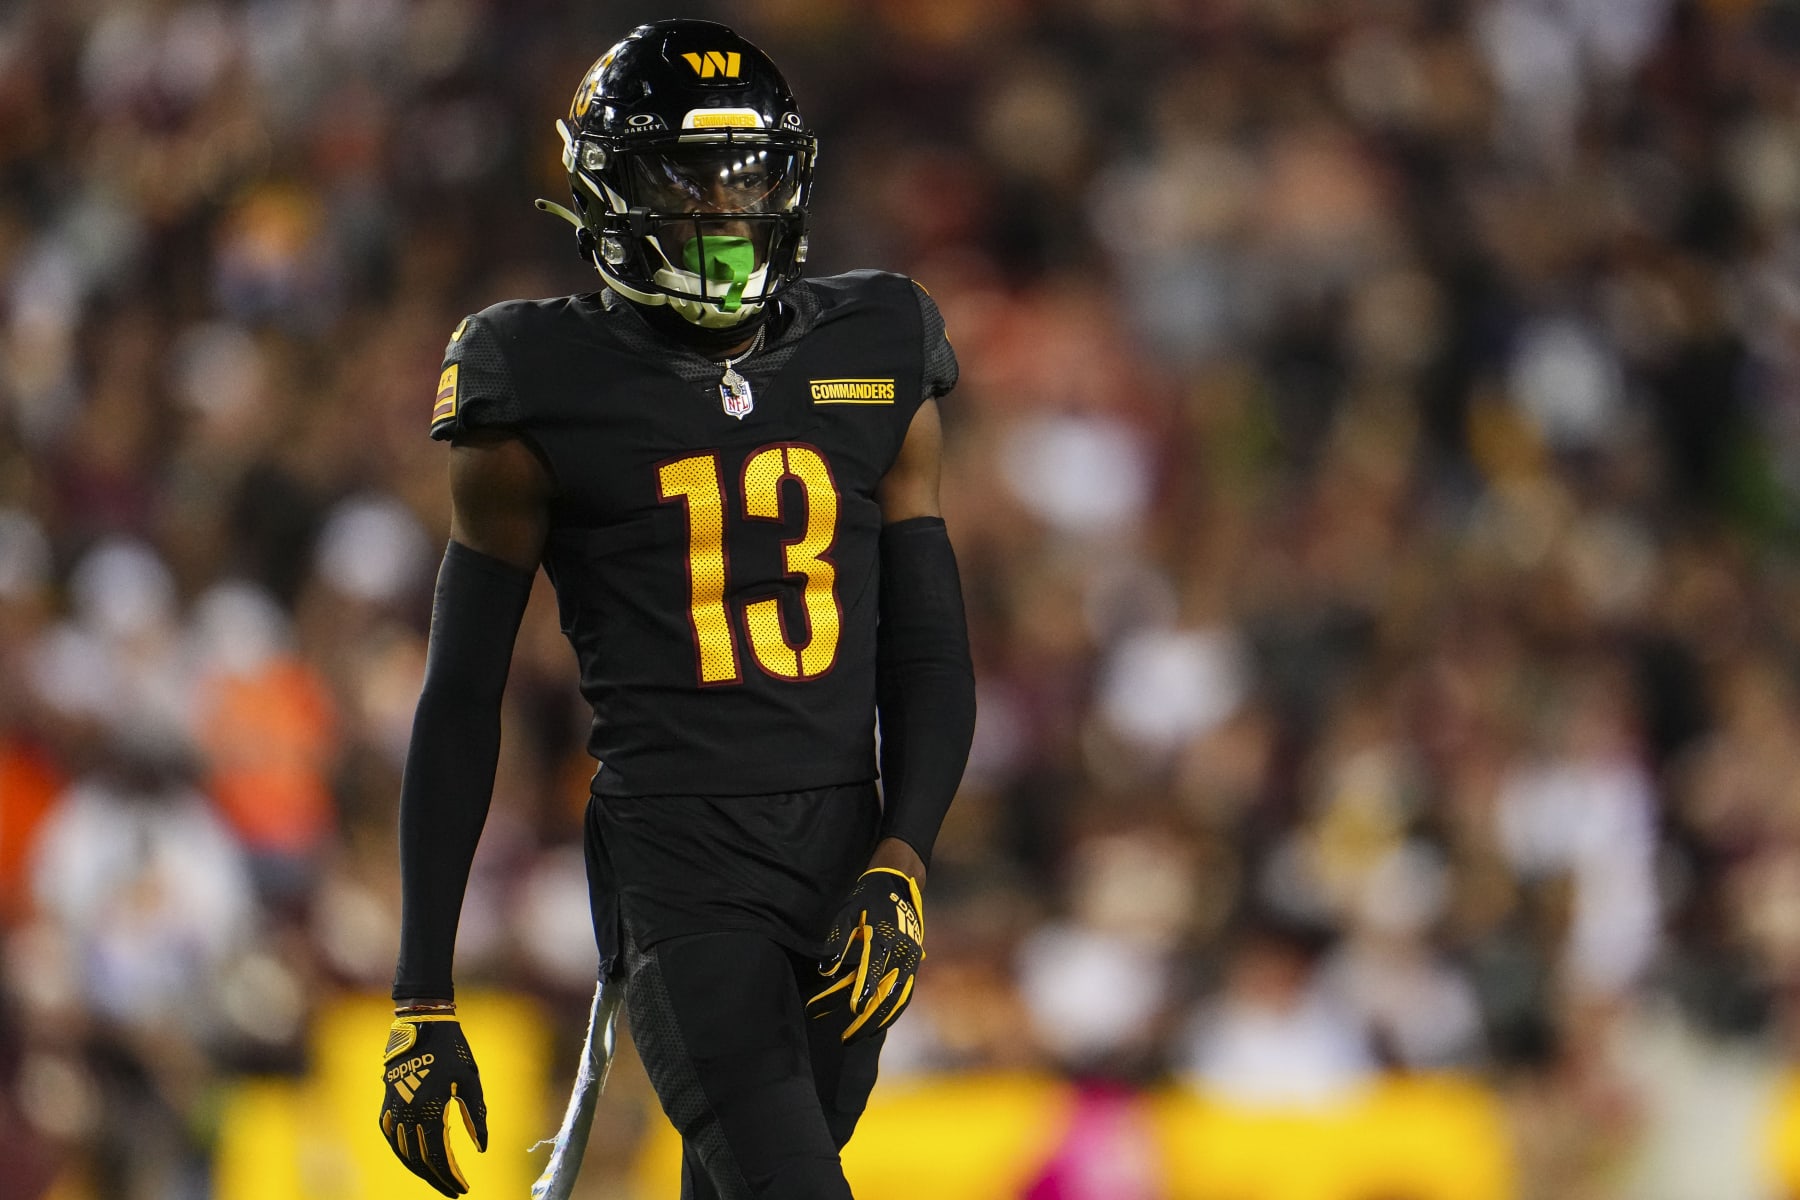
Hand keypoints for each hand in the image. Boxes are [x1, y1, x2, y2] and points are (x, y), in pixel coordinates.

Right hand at [379, 1012, 488, 1195]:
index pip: (438, 1156)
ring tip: (435, 1178)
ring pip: (401, 1151)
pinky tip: (410, 1156)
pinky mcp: (387, 1100)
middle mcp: (407, 1113)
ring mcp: (393, 1107)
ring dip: (418, 1169)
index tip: (463, 1189)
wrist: (423, 1023)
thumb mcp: (471, 1081)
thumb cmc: (453, 1050)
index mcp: (430, 1108)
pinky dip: (399, 1150)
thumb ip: (476, 1117)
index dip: (450, 1176)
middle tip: (452, 1190)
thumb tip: (482, 1148)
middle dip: (437, 1179)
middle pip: (418, 1159)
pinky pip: (389, 1135)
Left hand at [807, 867, 923, 1042]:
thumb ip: (837, 941)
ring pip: (898, 998)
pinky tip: (878, 1023)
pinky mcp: (913, 964)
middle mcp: (902, 953)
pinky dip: (893, 1010)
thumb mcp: (848, 912)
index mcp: (884, 939)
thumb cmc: (868, 898)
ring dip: (880, 1020)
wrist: (900, 883)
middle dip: (867, 1019)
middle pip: (886, 993)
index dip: (863, 991)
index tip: (852, 1011)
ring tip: (860, 1036)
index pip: (873, 971)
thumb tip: (826, 969)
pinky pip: (905, 993)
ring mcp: (910, 960)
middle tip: (846, 1038)